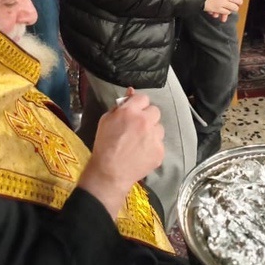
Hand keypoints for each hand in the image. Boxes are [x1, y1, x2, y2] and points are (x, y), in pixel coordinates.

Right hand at [78, 89, 163, 218]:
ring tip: (139, 142)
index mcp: (130, 111)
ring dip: (152, 131)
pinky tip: (142, 152)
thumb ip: (120, 105)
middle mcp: (145, 121)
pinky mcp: (160, 151)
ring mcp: (154, 137)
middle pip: (155, 111)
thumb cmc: (104, 144)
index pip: (143, 98)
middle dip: (147, 117)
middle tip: (137, 127)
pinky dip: (152, 146)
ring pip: (159, 127)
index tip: (134, 112)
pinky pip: (159, 143)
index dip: (138, 105)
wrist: (109, 172)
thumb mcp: (106, 120)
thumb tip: (131, 92)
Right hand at [203, 0, 242, 20]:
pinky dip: (227, 12)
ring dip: (234, 8)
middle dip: (239, 2)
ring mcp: (222, 3)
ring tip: (233, 7)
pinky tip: (226, 10)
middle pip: (238, 0)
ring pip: (234, 8)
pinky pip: (227, 12)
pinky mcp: (218, 9)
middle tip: (238, 2)